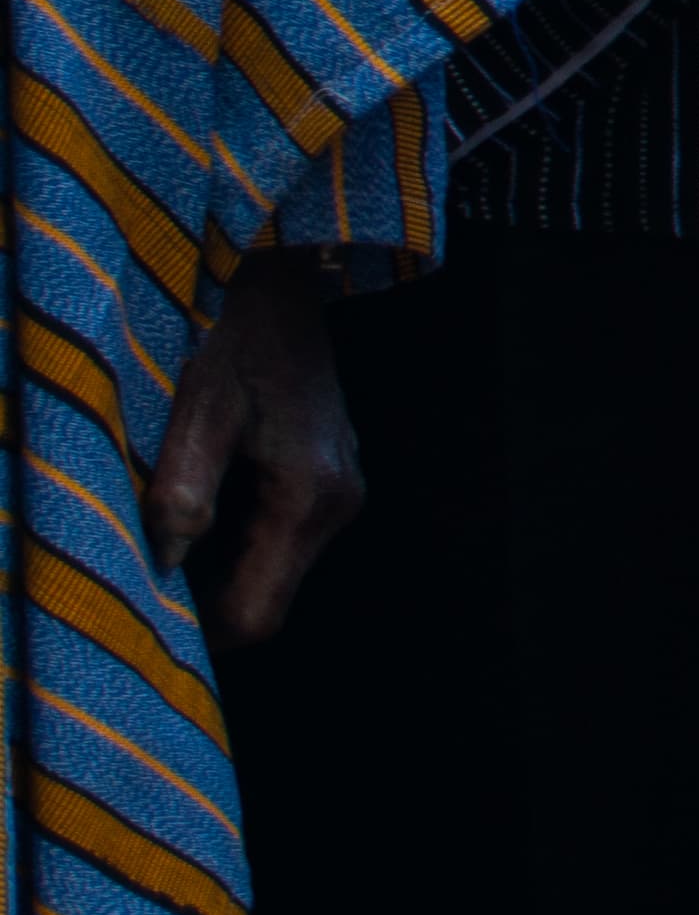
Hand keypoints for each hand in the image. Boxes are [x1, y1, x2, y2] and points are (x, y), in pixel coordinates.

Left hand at [144, 252, 353, 648]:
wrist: (279, 279)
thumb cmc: (230, 339)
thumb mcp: (194, 413)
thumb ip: (181, 495)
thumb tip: (162, 571)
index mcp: (308, 495)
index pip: (257, 615)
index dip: (197, 634)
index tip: (140, 619)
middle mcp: (339, 501)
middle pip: (268, 599)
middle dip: (203, 603)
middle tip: (138, 576)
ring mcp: (342, 488)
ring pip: (274, 572)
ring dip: (217, 570)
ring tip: (161, 534)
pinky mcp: (332, 475)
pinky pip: (282, 539)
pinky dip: (237, 541)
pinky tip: (201, 502)